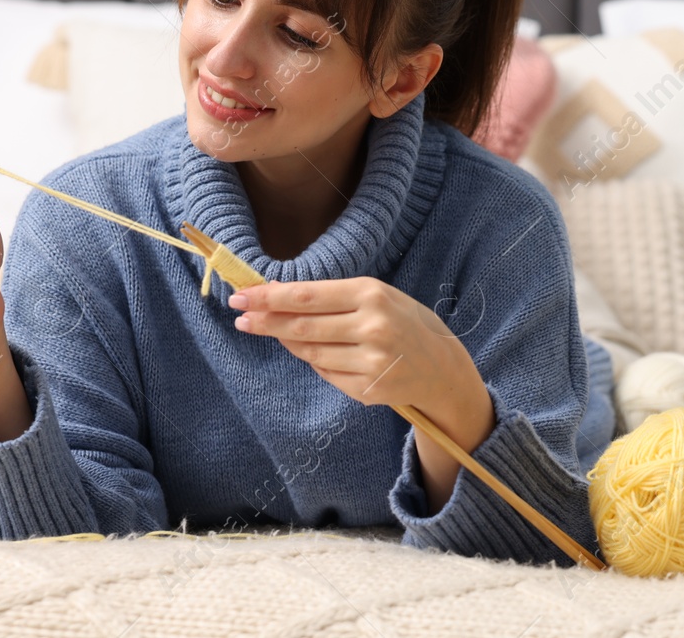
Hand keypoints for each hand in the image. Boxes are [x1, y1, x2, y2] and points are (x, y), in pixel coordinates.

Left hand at [229, 276, 498, 512]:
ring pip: (309, 353)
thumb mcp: (377, 297)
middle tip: (240, 316)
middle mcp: (372, 327)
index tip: (242, 296)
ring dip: (288, 343)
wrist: (443, 367)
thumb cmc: (406, 323)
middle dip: (265, 321)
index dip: (270, 298)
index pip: (308, 296)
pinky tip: (319, 353)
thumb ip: (332, 297)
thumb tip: (276, 294)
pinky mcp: (367, 389)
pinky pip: (326, 373)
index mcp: (373, 295)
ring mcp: (370, 361)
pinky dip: (316, 362)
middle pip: (302, 327)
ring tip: (276, 333)